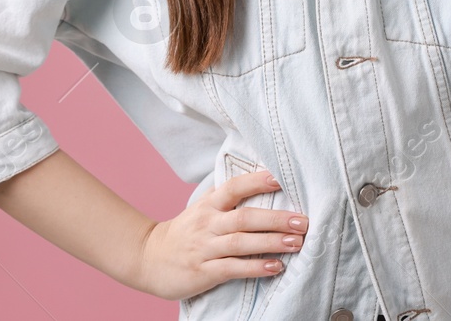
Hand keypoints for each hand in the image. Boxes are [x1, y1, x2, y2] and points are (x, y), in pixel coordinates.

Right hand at [136, 169, 306, 300]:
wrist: (148, 259)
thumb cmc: (185, 232)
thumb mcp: (201, 207)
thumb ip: (226, 195)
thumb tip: (262, 178)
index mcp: (209, 204)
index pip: (234, 187)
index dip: (257, 182)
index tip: (281, 180)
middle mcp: (207, 223)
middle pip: (244, 218)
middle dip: (276, 219)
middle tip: (303, 221)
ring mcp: (204, 248)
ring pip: (241, 243)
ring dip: (271, 243)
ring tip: (296, 243)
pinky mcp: (203, 272)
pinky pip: (233, 268)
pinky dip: (255, 268)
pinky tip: (275, 267)